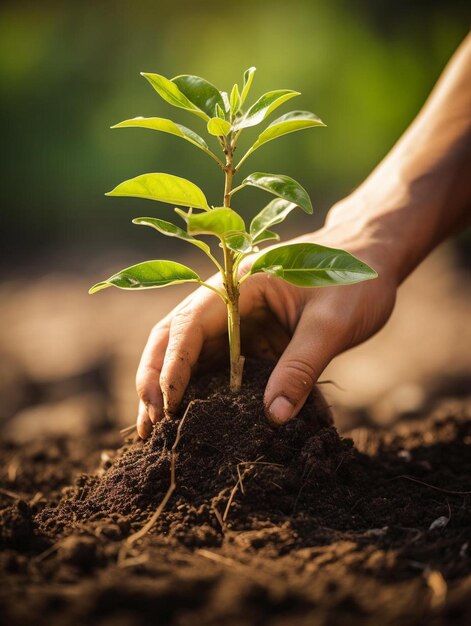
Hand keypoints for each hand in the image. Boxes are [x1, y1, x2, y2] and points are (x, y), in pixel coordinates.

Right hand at [135, 199, 397, 437]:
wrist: (373, 260)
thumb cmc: (355, 281)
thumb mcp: (332, 324)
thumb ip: (302, 366)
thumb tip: (275, 417)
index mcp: (239, 284)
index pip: (189, 324)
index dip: (172, 365)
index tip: (164, 406)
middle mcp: (228, 302)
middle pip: (175, 338)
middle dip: (156, 380)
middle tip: (147, 426)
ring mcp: (238, 321)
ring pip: (191, 355)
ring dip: (172, 390)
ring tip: (155, 432)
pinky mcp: (252, 338)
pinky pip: (221, 366)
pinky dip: (205, 392)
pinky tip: (197, 421)